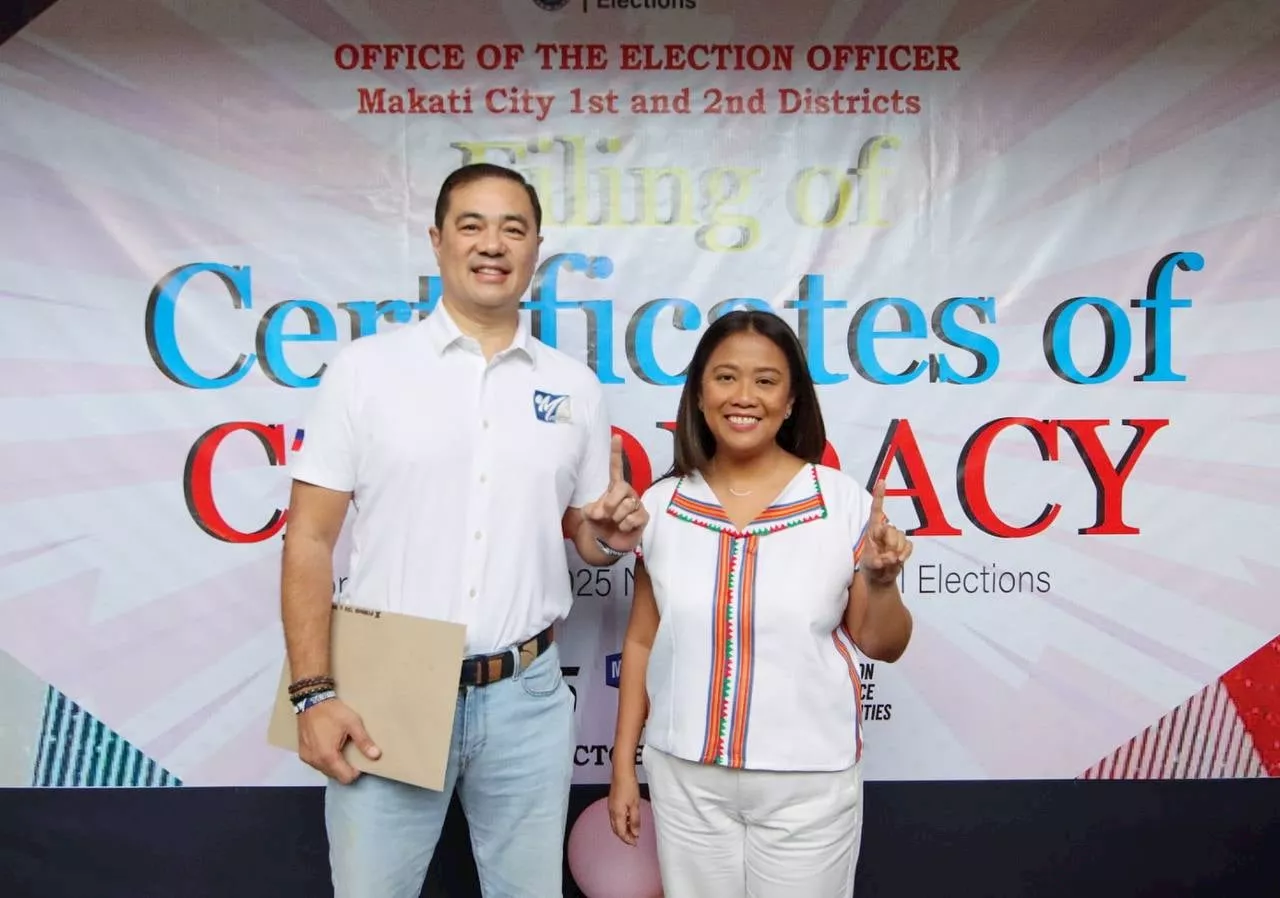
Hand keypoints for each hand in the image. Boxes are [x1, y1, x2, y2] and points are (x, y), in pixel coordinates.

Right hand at [296, 698, 379, 784]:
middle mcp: (315, 761)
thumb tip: (376, 756)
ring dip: (335, 765)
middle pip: (335, 776)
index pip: (345, 778)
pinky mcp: (302, 753)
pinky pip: (317, 764)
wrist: (311, 700)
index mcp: (328, 756)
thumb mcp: (352, 723)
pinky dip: (325, 761)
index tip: (359, 760)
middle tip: (351, 753)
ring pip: (325, 771)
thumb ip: (364, 741)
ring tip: (341, 749)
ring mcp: (307, 758)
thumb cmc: (333, 712)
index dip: (355, 772)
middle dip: (345, 769)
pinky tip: (329, 747)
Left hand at [582, 435, 647, 551]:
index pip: (616, 468)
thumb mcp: (590, 515)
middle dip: (610, 504)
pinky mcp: (643, 517)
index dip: (616, 453)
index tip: (616, 436)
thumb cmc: (600, 524)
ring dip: (616, 518)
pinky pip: (633, 518)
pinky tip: (623, 528)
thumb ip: (591, 509)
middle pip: (622, 488)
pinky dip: (624, 526)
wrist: (608, 543)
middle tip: (606, 515)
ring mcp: (637, 504)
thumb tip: (601, 510)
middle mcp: (628, 492)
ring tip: (615, 523)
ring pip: (627, 506)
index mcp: (614, 487)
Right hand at [608, 768, 641, 845]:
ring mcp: (611, 807)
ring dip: (623, 830)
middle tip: (633, 840)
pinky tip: (628, 820)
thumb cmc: (629, 786)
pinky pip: (615, 817)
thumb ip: (635, 820)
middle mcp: (612, 812)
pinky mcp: (612, 802)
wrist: (621, 772)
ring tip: (632, 831)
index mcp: (617, 814)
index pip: (621, 833)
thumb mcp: (635, 805)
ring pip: (615, 824)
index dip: (628, 840)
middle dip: (624, 836)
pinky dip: (621, 822)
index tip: (635, 843)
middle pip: (616, 830)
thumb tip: (635, 833)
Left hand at [861, 480, 912, 584]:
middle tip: (885, 557)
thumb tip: (891, 557)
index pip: (876, 510)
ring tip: (890, 560)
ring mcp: (895, 537)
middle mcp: (884, 530)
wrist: (881, 578)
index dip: (880, 495)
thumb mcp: (870, 566)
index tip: (882, 481)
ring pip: (901, 537)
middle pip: (892, 530)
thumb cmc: (871, 568)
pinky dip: (906, 554)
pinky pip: (909, 545)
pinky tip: (900, 560)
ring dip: (897, 550)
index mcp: (872, 530)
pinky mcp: (904, 545)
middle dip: (890, 544)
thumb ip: (878, 561)